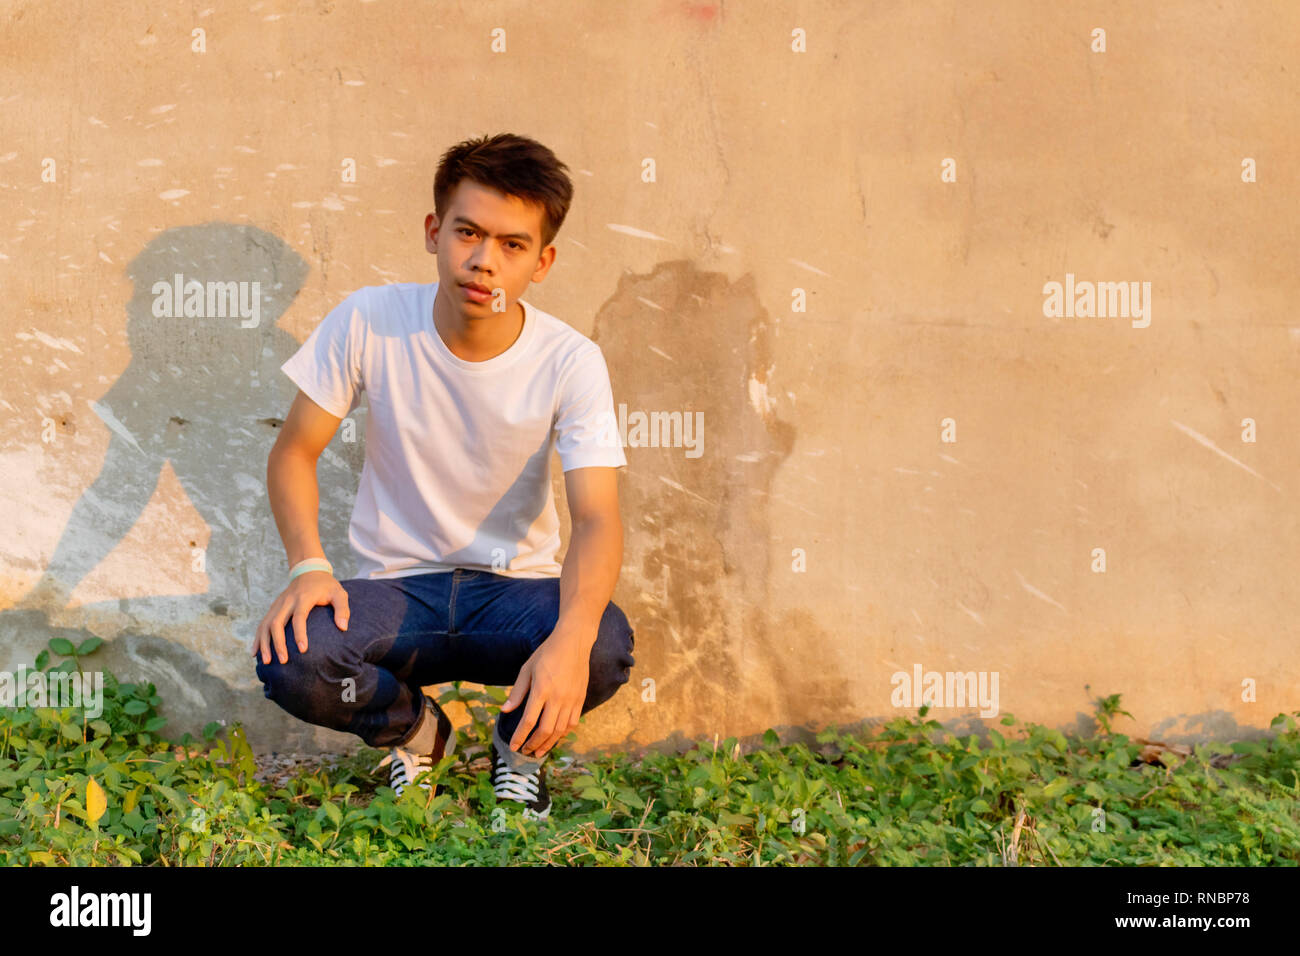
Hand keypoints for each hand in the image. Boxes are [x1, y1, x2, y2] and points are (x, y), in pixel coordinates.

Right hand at [251, 571, 348, 664]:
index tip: (303, 650)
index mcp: (303, 598)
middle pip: (277, 623)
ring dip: (264, 643)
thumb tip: (343, 628)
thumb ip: (343, 609)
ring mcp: (278, 604)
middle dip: (278, 643)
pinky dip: (258, 639)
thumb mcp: (339, 593)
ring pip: (266, 624)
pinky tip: (256, 653)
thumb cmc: (326, 585)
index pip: (299, 617)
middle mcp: (287, 601)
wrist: (308, 570)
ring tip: (267, 662)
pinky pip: (262, 624)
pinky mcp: (273, 607)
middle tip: (283, 660)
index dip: (300, 634)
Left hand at [501, 630, 591, 757]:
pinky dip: (563, 734)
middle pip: (545, 730)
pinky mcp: (580, 699)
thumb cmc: (547, 653)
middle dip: (533, 744)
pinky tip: (555, 738)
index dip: (520, 736)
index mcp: (541, 689)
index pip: (528, 720)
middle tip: (525, 751)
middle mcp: (557, 698)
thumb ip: (517, 692)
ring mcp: (571, 700)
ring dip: (548, 744)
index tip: (513, 746)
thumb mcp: (527, 669)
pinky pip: (572, 723)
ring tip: (538, 751)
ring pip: (560, 731)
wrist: (574, 642)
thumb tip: (504, 711)